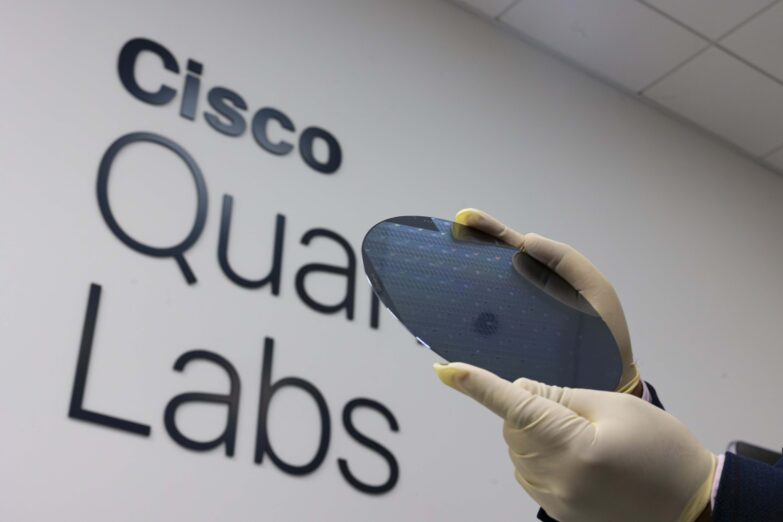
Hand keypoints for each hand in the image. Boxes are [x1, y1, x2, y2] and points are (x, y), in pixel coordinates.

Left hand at [435, 362, 715, 521]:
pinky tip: (580, 458)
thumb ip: (559, 396)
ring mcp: (555, 502)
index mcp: (572, 447)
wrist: (693, 507)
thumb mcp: (616, 406)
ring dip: (536, 434)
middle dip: (532, 409)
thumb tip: (518, 389)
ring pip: (518, 449)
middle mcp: (555, 480)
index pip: (514, 406)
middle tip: (580, 414)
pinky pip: (529, 472)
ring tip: (588, 440)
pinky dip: (541, 455)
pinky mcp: (558, 513)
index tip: (444, 370)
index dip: (476, 385)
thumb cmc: (661, 449)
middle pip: (513, 427)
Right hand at [455, 208, 639, 393]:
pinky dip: (459, 321)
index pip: (510, 248)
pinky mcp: (504, 346)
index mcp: (542, 276)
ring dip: (455, 285)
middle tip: (443, 238)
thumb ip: (565, 260)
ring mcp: (509, 321)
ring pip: (477, 297)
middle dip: (464, 252)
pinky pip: (478, 329)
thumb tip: (526, 238)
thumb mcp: (594, 289)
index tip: (465, 218)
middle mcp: (520, 296)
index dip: (489, 231)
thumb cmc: (604, 333)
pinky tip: (442, 316)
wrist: (607, 379)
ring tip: (435, 272)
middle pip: (487, 268)